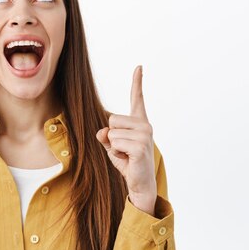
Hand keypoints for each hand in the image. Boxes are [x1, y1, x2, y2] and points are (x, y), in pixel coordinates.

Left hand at [96, 65, 156, 213]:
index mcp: (139, 122)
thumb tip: (103, 132)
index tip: (139, 67)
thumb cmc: (127, 162)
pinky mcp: (141, 146)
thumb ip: (106, 135)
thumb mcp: (112, 146)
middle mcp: (145, 125)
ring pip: (112, 133)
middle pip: (112, 120)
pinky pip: (115, 143)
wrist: (139, 182)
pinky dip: (116, 154)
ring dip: (114, 147)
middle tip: (123, 149)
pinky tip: (129, 160)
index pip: (137, 98)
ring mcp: (145, 135)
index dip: (137, 82)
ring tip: (126, 155)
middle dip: (111, 136)